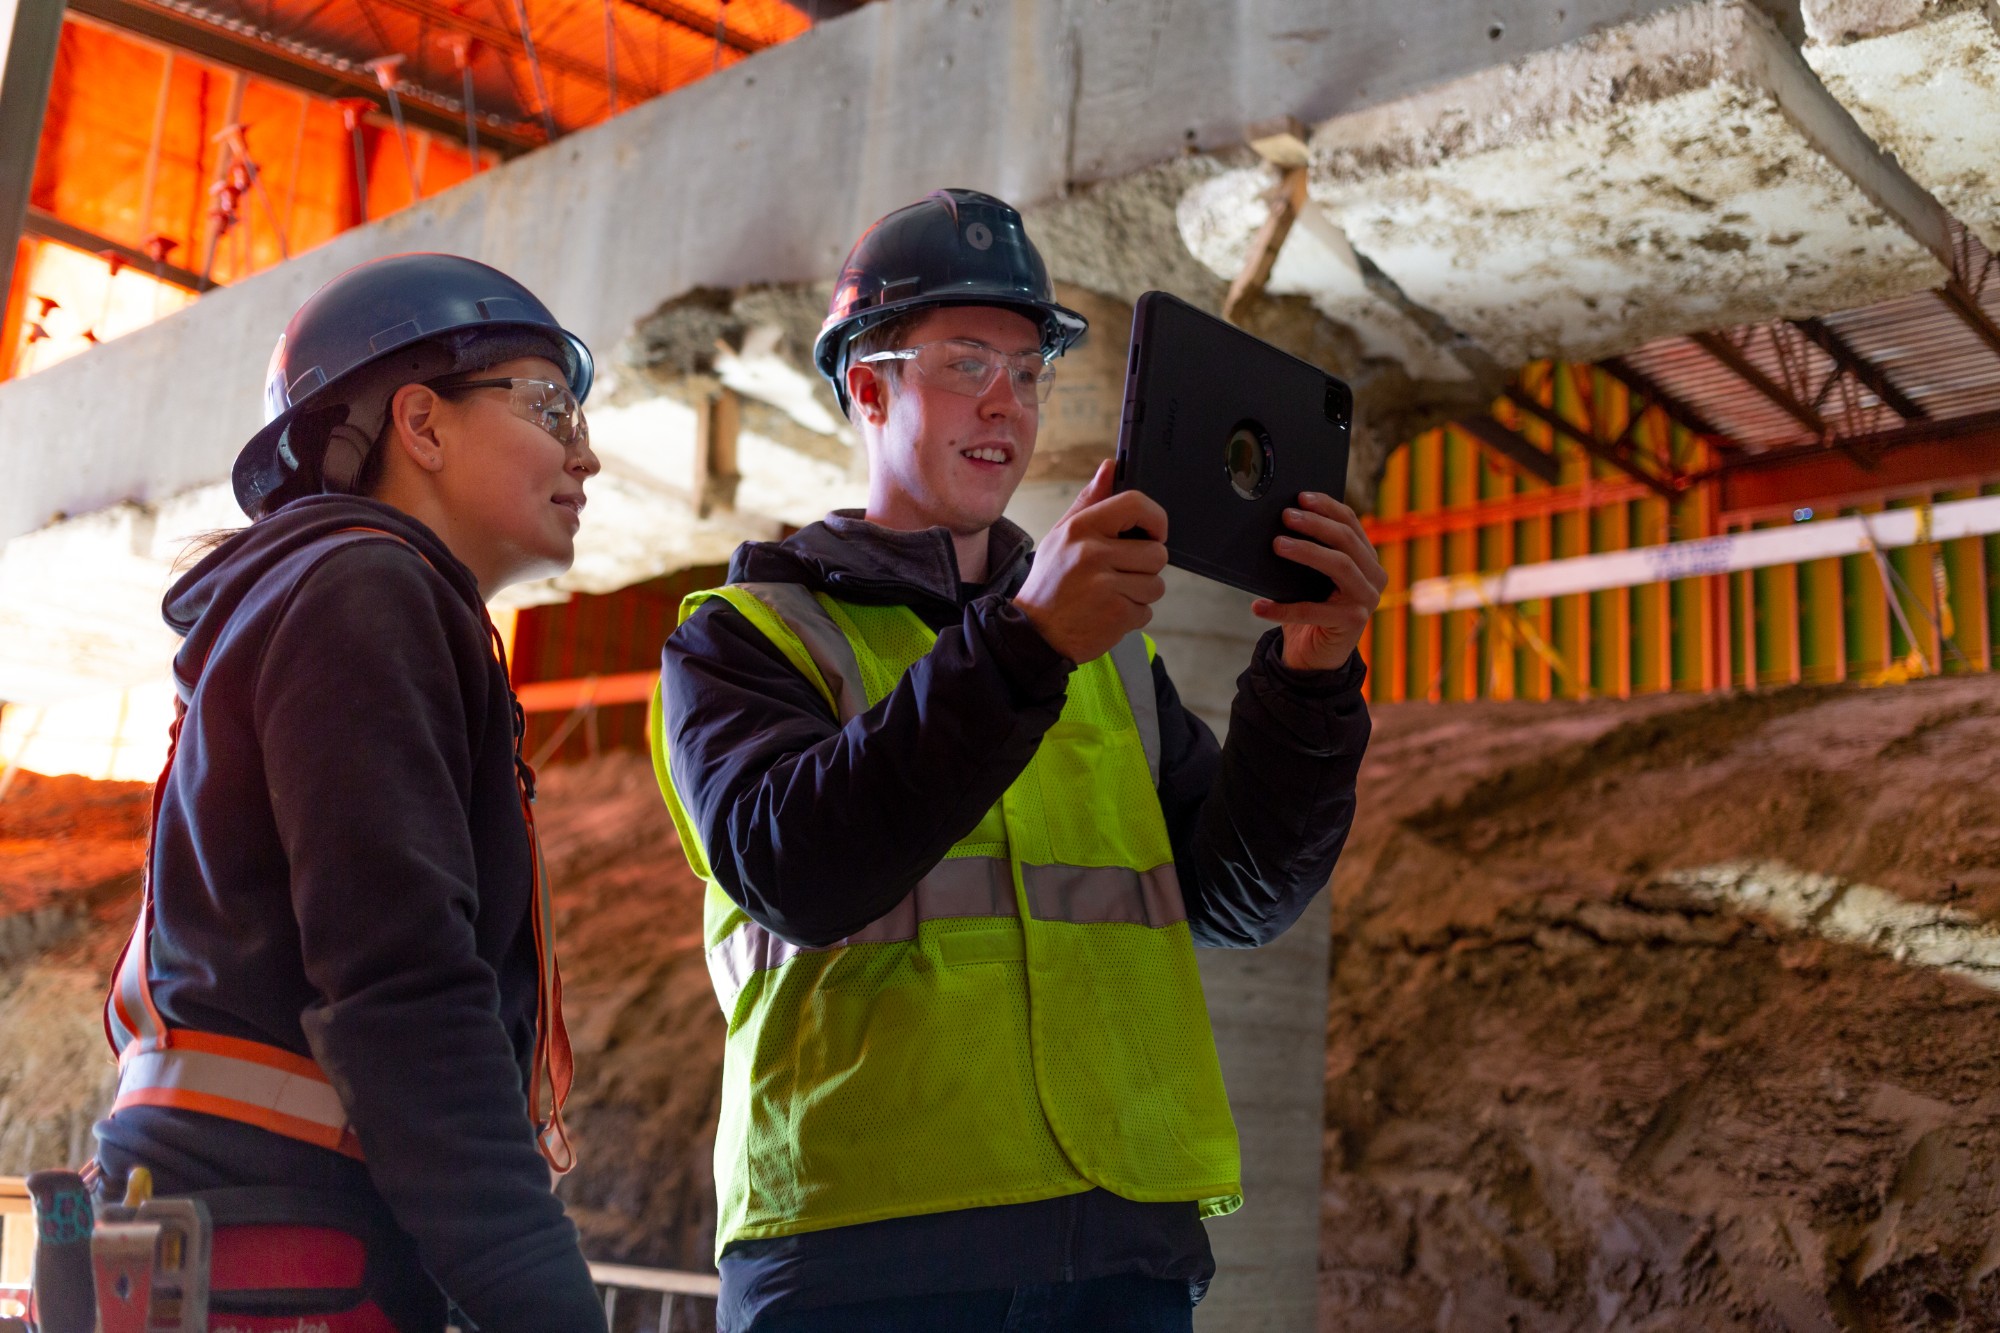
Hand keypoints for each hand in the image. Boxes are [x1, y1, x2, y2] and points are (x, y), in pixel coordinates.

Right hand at [1015, 461, 1169, 663]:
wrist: (1033, 633)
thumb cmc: (1050, 582)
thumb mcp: (1061, 535)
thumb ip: (1090, 501)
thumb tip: (1110, 467)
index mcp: (1082, 528)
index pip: (1136, 504)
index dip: (1156, 519)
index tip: (1154, 533)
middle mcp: (1093, 553)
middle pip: (1157, 552)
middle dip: (1146, 567)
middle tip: (1120, 575)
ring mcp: (1106, 585)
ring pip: (1156, 584)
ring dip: (1139, 594)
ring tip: (1110, 596)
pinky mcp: (1116, 614)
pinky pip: (1147, 611)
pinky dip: (1132, 616)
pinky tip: (1107, 613)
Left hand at [1254, 492, 1385, 672]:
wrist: (1315, 656)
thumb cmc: (1312, 607)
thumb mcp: (1311, 576)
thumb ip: (1309, 551)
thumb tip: (1279, 522)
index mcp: (1366, 559)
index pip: (1351, 524)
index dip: (1327, 507)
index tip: (1301, 496)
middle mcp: (1373, 577)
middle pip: (1347, 541)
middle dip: (1315, 525)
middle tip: (1286, 516)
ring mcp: (1366, 600)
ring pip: (1339, 565)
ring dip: (1306, 552)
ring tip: (1277, 545)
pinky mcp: (1353, 623)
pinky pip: (1313, 610)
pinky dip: (1282, 608)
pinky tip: (1258, 606)